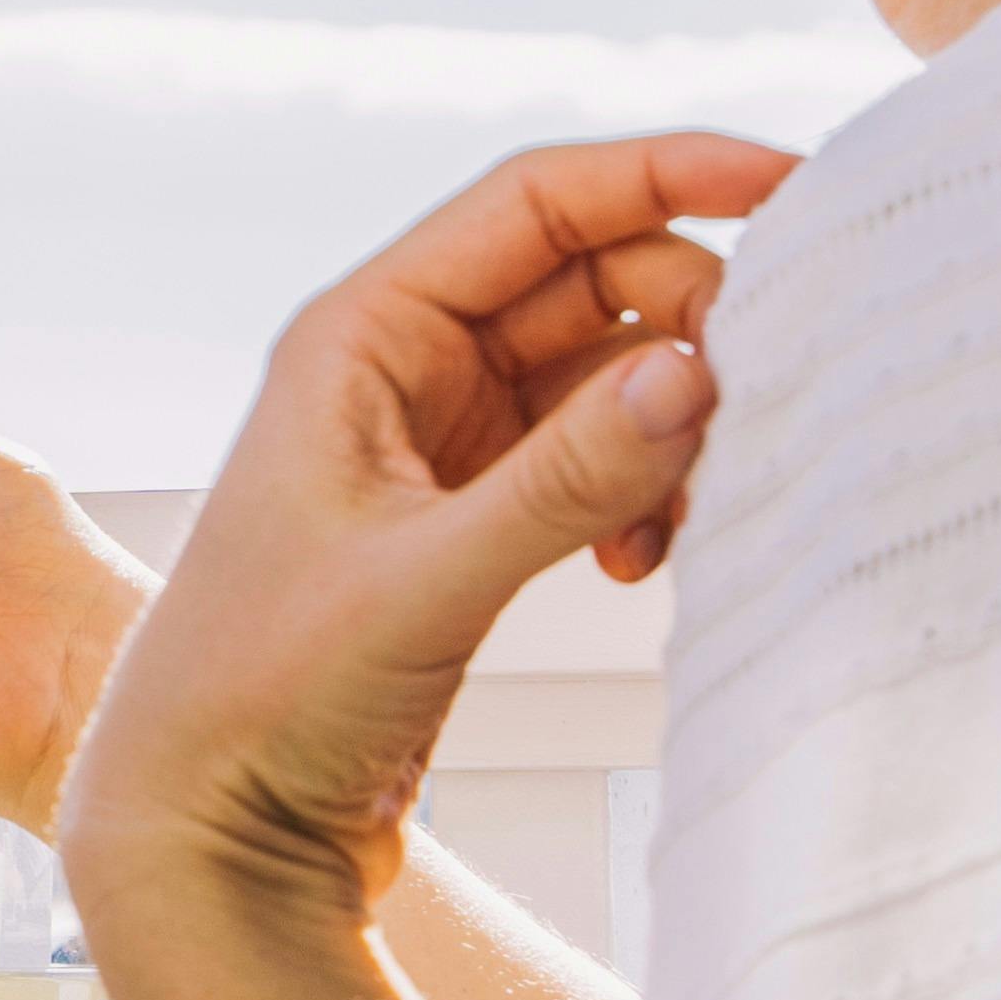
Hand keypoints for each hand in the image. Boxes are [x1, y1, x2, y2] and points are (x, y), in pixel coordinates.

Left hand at [66, 132, 788, 935]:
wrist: (212, 825)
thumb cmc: (263, 694)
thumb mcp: (423, 580)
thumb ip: (566, 481)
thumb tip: (697, 372)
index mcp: (357, 337)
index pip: (531, 202)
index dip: (663, 174)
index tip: (788, 182)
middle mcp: (396, 369)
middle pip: (588, 278)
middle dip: (685, 325)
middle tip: (752, 403)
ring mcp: (438, 443)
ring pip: (603, 373)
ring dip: (669, 423)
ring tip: (684, 512)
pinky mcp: (470, 518)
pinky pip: (595, 455)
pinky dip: (643, 489)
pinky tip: (640, 564)